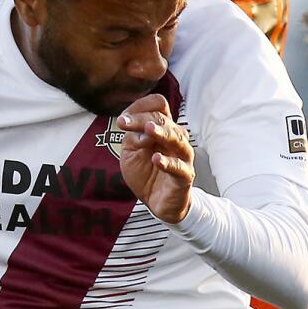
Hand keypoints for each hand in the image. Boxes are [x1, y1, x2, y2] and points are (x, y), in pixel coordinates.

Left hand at [117, 95, 194, 224]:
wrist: (157, 202)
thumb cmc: (146, 173)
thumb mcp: (131, 151)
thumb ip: (133, 137)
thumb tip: (141, 128)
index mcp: (163, 128)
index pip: (158, 106)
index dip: (140, 107)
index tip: (123, 119)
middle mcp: (175, 138)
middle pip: (162, 119)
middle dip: (142, 119)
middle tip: (124, 122)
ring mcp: (182, 156)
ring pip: (177, 138)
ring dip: (162, 132)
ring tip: (149, 129)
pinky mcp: (185, 176)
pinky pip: (179, 167)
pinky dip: (168, 162)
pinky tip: (157, 159)